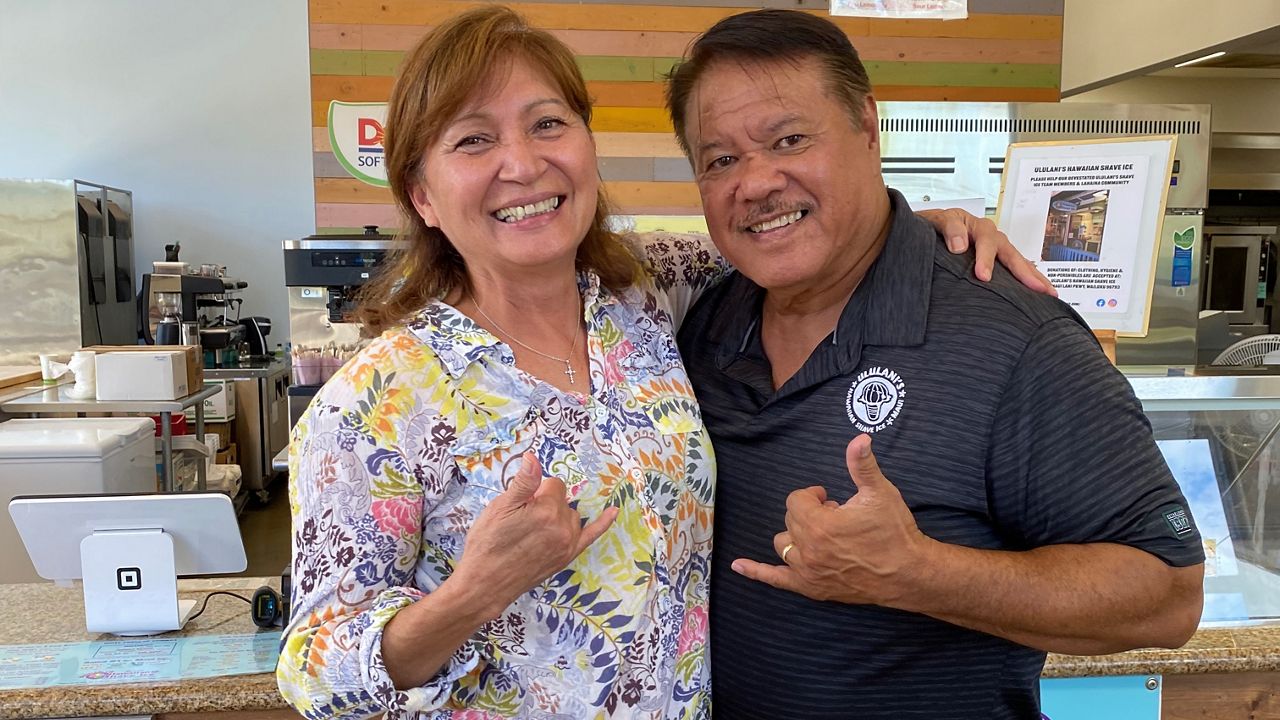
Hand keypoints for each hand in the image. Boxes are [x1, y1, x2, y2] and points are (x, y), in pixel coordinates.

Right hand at [453, 452, 616, 618]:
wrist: (484, 584)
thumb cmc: (487, 544)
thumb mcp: (500, 508)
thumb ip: (523, 482)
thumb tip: (533, 457)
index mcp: (546, 510)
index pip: (552, 484)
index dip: (534, 491)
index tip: (520, 505)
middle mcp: (562, 527)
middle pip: (561, 500)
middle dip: (544, 503)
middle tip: (521, 520)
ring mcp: (567, 543)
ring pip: (569, 515)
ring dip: (556, 515)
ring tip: (531, 531)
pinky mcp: (567, 557)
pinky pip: (592, 535)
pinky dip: (603, 522)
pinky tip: (613, 511)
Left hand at [731, 435, 934, 605]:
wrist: (909, 573)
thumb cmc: (894, 532)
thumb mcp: (879, 493)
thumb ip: (862, 465)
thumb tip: (859, 438)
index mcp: (819, 524)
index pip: (796, 501)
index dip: (812, 496)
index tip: (829, 497)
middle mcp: (808, 550)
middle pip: (790, 521)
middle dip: (808, 513)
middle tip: (834, 515)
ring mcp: (808, 572)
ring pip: (783, 545)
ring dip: (796, 536)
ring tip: (820, 534)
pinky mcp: (812, 588)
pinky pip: (775, 580)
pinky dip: (755, 571)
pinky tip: (738, 565)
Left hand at [917, 208, 1055, 296]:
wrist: (934, 228)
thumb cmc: (938, 225)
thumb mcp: (939, 220)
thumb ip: (950, 228)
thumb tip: (960, 246)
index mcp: (979, 227)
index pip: (987, 243)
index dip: (986, 259)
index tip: (983, 276)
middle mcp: (993, 238)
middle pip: (1012, 254)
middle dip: (1026, 272)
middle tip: (1037, 288)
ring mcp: (998, 250)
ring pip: (1020, 263)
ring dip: (1035, 278)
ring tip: (1050, 292)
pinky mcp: (998, 261)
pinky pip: (1016, 269)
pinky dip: (1028, 279)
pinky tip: (1038, 293)